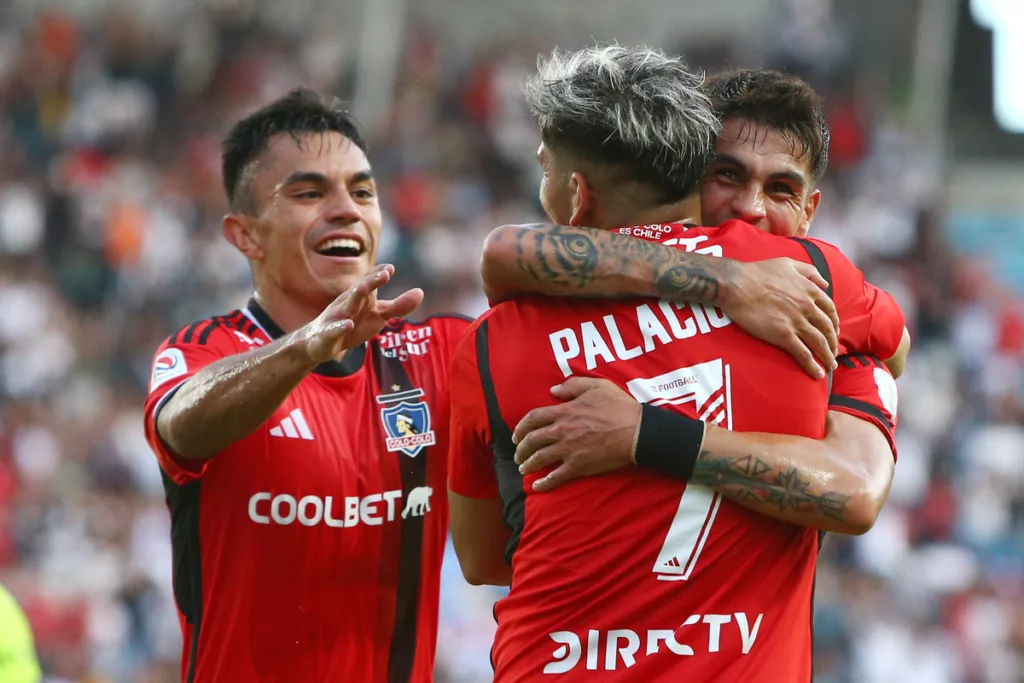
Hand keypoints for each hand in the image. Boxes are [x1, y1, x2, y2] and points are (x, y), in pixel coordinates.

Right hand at [299, 265, 424, 364]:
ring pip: (347, 304)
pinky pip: (334, 329)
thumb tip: (421, 292)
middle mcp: (348, 302)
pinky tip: (348, 324)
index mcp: (360, 296)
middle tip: (385, 273)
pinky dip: (340, 326)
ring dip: (355, 294)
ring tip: (364, 287)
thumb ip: (399, 305)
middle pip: (361, 289)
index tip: (390, 268)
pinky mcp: (329, 333)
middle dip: (371, 280)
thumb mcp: (378, 315)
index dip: (379, 274)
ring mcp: (337, 316)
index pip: (370, 280)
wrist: (321, 343)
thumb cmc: (353, 323)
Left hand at [512, 378, 640, 491]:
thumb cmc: (619, 407)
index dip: (521, 427)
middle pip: (532, 440)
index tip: (516, 435)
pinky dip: (544, 483)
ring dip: (528, 464)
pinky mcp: (578, 466)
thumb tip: (553, 391)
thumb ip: (573, 386)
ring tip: (523, 468)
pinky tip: (537, 487)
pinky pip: (556, 477)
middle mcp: (561, 431)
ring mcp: (569, 450)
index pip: (533, 418)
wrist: (636, 431)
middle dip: (521, 448)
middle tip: (518, 454)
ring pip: (540, 458)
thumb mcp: (597, 386)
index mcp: (564, 412)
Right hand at [719, 258, 838, 378]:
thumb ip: (809, 271)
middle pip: (827, 329)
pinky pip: (803, 353)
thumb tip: (825, 283)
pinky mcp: (783, 335)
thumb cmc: (758, 272)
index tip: (834, 331)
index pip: (830, 310)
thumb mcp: (787, 263)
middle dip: (833, 343)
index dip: (834, 323)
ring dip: (827, 356)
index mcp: (809, 290)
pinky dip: (812, 365)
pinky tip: (817, 373)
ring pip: (819, 342)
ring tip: (830, 366)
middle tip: (833, 352)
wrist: (736, 284)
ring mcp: (796, 322)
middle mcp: (807, 306)